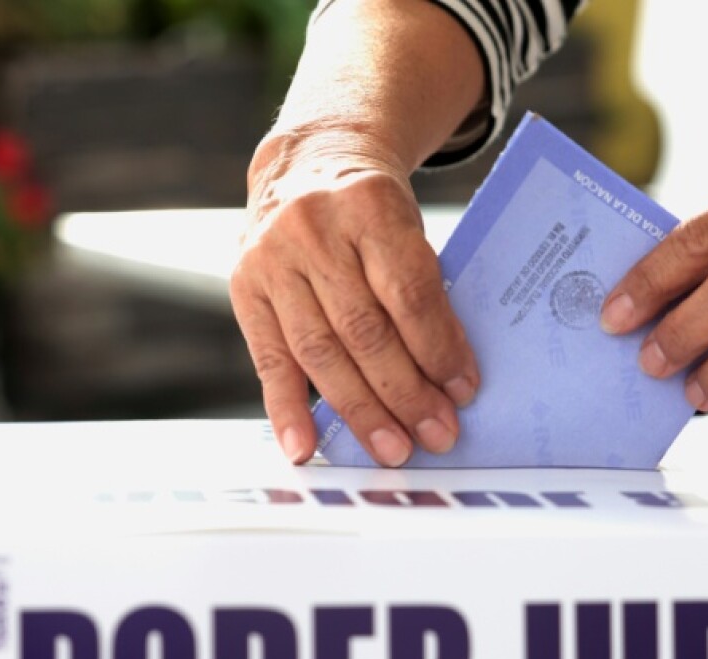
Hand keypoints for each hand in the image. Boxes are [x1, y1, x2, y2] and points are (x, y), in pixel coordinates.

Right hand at [230, 133, 479, 464]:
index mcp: (369, 205)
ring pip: (320, 351)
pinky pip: (269, 358)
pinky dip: (288, 409)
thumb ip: (423, 290)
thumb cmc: (374, 210)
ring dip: (361, 411)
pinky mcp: (244, 286)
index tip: (463, 390)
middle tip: (437, 433)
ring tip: (394, 448)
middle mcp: (312, 229)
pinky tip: (306, 447)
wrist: (310, 162)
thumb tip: (448, 379)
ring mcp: (271, 258)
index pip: (408, 292)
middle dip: (405, 392)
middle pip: (364, 329)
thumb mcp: (408, 227)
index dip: (438, 348)